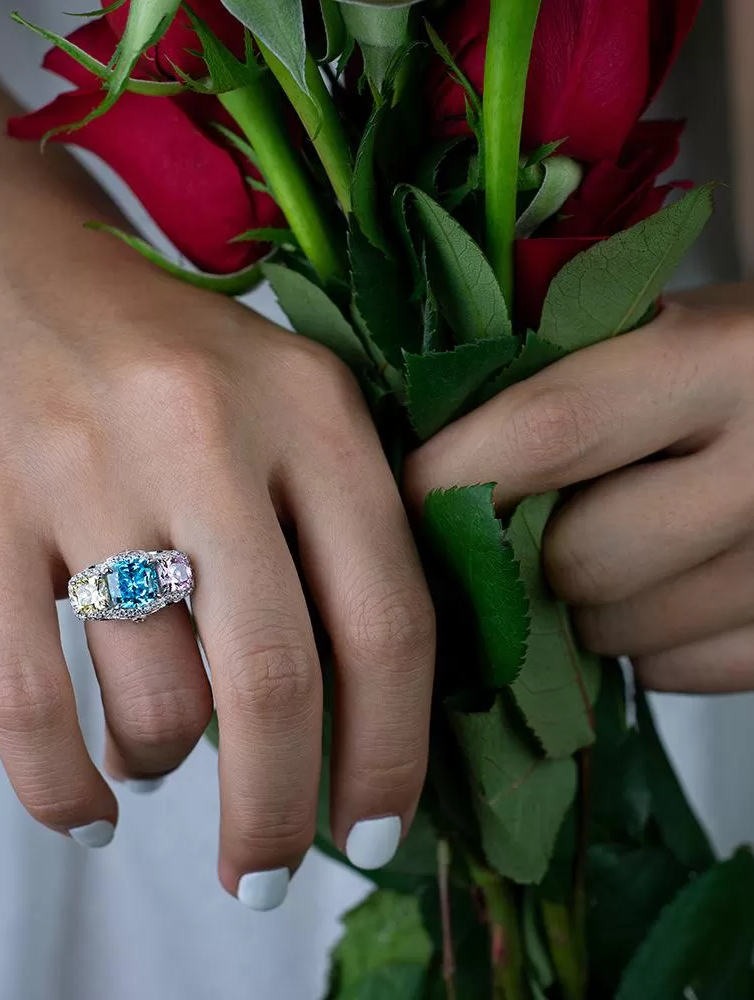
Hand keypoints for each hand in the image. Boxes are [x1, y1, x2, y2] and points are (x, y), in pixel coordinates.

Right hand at [0, 220, 433, 908]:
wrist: (4, 262)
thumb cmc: (166, 354)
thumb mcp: (285, 401)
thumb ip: (337, 533)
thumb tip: (353, 719)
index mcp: (312, 408)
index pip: (387, 618)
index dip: (393, 750)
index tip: (377, 833)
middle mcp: (206, 432)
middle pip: (273, 682)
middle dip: (281, 813)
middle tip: (268, 873)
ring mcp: (83, 467)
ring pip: (152, 697)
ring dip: (165, 766)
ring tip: (158, 762)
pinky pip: (25, 700)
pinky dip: (59, 788)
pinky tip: (85, 812)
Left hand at [405, 286, 753, 693]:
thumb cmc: (727, 354)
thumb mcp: (655, 323)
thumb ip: (551, 372)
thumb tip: (418, 444)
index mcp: (721, 358)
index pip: (549, 433)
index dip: (455, 474)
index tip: (410, 492)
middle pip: (578, 560)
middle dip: (521, 557)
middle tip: (512, 525)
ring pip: (619, 633)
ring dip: (578, 605)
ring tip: (605, 540)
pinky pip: (673, 672)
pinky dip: (645, 643)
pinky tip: (664, 581)